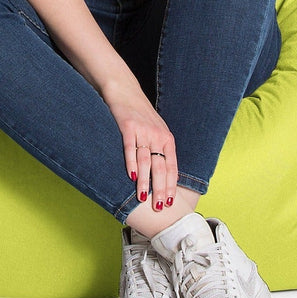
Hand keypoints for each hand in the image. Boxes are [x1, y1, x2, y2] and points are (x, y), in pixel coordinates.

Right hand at [106, 91, 178, 212]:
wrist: (125, 90)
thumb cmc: (140, 114)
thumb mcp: (156, 130)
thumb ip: (159, 149)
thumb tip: (162, 176)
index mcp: (166, 138)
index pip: (171, 166)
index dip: (171, 185)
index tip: (170, 202)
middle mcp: (157, 135)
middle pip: (161, 166)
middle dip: (160, 188)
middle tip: (159, 207)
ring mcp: (143, 131)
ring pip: (146, 160)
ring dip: (145, 181)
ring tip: (143, 198)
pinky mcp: (127, 126)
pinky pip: (130, 148)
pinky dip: (131, 163)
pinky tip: (131, 176)